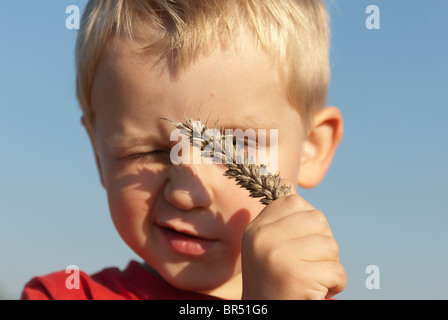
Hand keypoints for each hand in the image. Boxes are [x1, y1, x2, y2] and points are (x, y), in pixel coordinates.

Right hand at [241, 182, 345, 299]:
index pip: (294, 201)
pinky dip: (334, 285)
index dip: (307, 222)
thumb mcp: (265, 245)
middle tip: (305, 264)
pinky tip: (314, 292)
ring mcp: (279, 256)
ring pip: (331, 246)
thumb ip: (278, 219)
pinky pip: (337, 271)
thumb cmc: (273, 281)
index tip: (298, 243)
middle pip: (318, 220)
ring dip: (329, 267)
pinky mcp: (298, 276)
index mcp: (256, 228)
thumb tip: (289, 184)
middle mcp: (263, 238)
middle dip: (321, 244)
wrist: (265, 314)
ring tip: (309, 279)